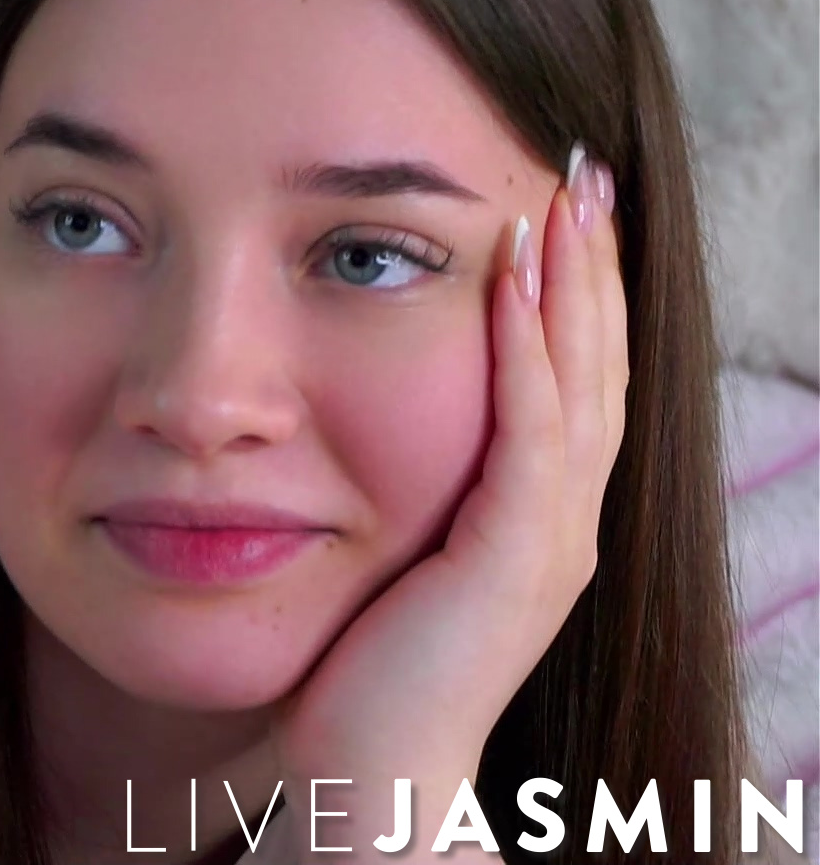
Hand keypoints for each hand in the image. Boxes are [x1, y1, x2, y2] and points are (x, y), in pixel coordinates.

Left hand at [269, 149, 627, 856]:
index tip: (552, 198)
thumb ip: (396, 483)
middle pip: (595, 365)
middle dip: (590, 262)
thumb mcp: (386, 548)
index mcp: (532, 513)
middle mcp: (559, 520)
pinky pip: (532, 435)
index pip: (568, 376)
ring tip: (563, 194)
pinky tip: (510, 282)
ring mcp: (549, 541)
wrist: (368, 772)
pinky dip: (527, 353)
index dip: (569, 288)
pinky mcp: (517, 561)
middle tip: (584, 167)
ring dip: (572, 284)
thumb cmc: (358, 665)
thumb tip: (345, 414)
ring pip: (580, 385)